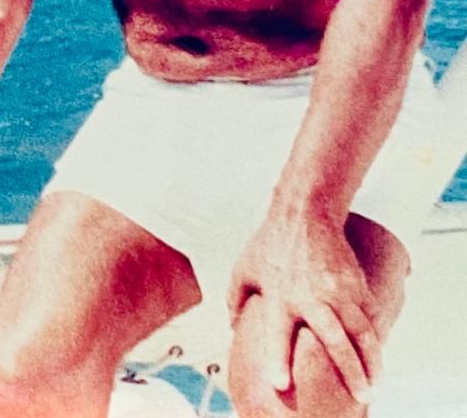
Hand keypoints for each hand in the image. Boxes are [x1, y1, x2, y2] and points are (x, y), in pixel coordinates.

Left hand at [228, 213, 381, 404]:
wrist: (304, 213)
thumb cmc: (269, 242)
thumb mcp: (244, 269)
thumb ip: (236, 300)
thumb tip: (232, 327)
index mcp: (280, 296)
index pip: (278, 335)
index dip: (279, 360)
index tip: (281, 385)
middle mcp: (311, 297)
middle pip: (335, 341)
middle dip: (349, 371)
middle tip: (361, 395)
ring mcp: (338, 291)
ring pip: (361, 332)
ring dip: (371, 360)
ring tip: (374, 382)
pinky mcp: (356, 284)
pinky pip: (370, 316)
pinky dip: (375, 338)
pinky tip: (376, 355)